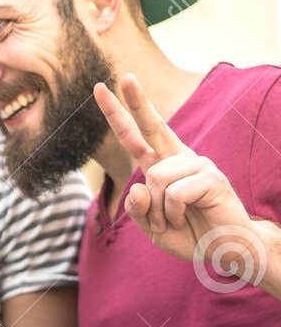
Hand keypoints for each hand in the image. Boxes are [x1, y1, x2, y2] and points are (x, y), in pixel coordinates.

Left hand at [95, 75, 263, 276]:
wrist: (224, 248)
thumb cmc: (189, 234)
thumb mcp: (151, 226)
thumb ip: (138, 209)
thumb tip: (139, 186)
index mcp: (162, 166)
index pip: (135, 137)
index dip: (119, 114)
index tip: (102, 89)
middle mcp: (179, 159)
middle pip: (153, 127)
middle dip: (136, 102)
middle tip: (125, 77)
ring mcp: (197, 165)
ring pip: (156, 177)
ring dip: (158, 210)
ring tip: (173, 221)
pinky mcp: (211, 177)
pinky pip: (174, 193)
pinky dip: (172, 213)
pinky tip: (187, 217)